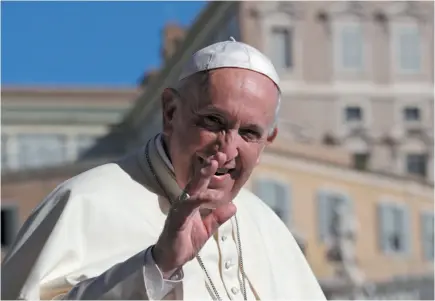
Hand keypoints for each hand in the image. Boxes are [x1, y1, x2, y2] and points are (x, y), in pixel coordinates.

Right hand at [152, 153, 236, 277]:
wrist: (171, 259)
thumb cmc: (186, 241)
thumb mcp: (207, 229)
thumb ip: (218, 217)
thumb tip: (234, 206)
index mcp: (192, 202)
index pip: (203, 183)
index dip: (212, 170)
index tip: (223, 157)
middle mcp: (185, 202)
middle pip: (197, 180)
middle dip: (208, 166)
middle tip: (220, 154)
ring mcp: (179, 209)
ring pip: (191, 189)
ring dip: (202, 176)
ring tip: (213, 164)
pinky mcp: (176, 220)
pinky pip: (187, 207)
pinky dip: (196, 200)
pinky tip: (205, 195)